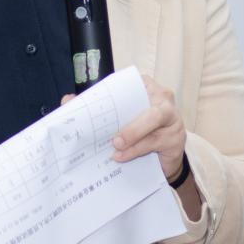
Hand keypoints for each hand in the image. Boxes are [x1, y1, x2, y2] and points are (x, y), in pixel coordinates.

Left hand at [64, 74, 185, 181]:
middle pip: (149, 108)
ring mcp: (173, 118)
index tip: (98, 104)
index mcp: (146, 87)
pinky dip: (137, 151)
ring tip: (115, 149)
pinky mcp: (176, 138)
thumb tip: (67, 101)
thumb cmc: (138, 130)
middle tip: (113, 139)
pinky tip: (123, 157)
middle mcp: (163, 98)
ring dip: (133, 138)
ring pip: (153, 125)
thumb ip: (97, 108)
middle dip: (131, 124)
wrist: (162, 157)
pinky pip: (156, 143)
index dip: (114, 94)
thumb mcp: (119, 117)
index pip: (130, 86)